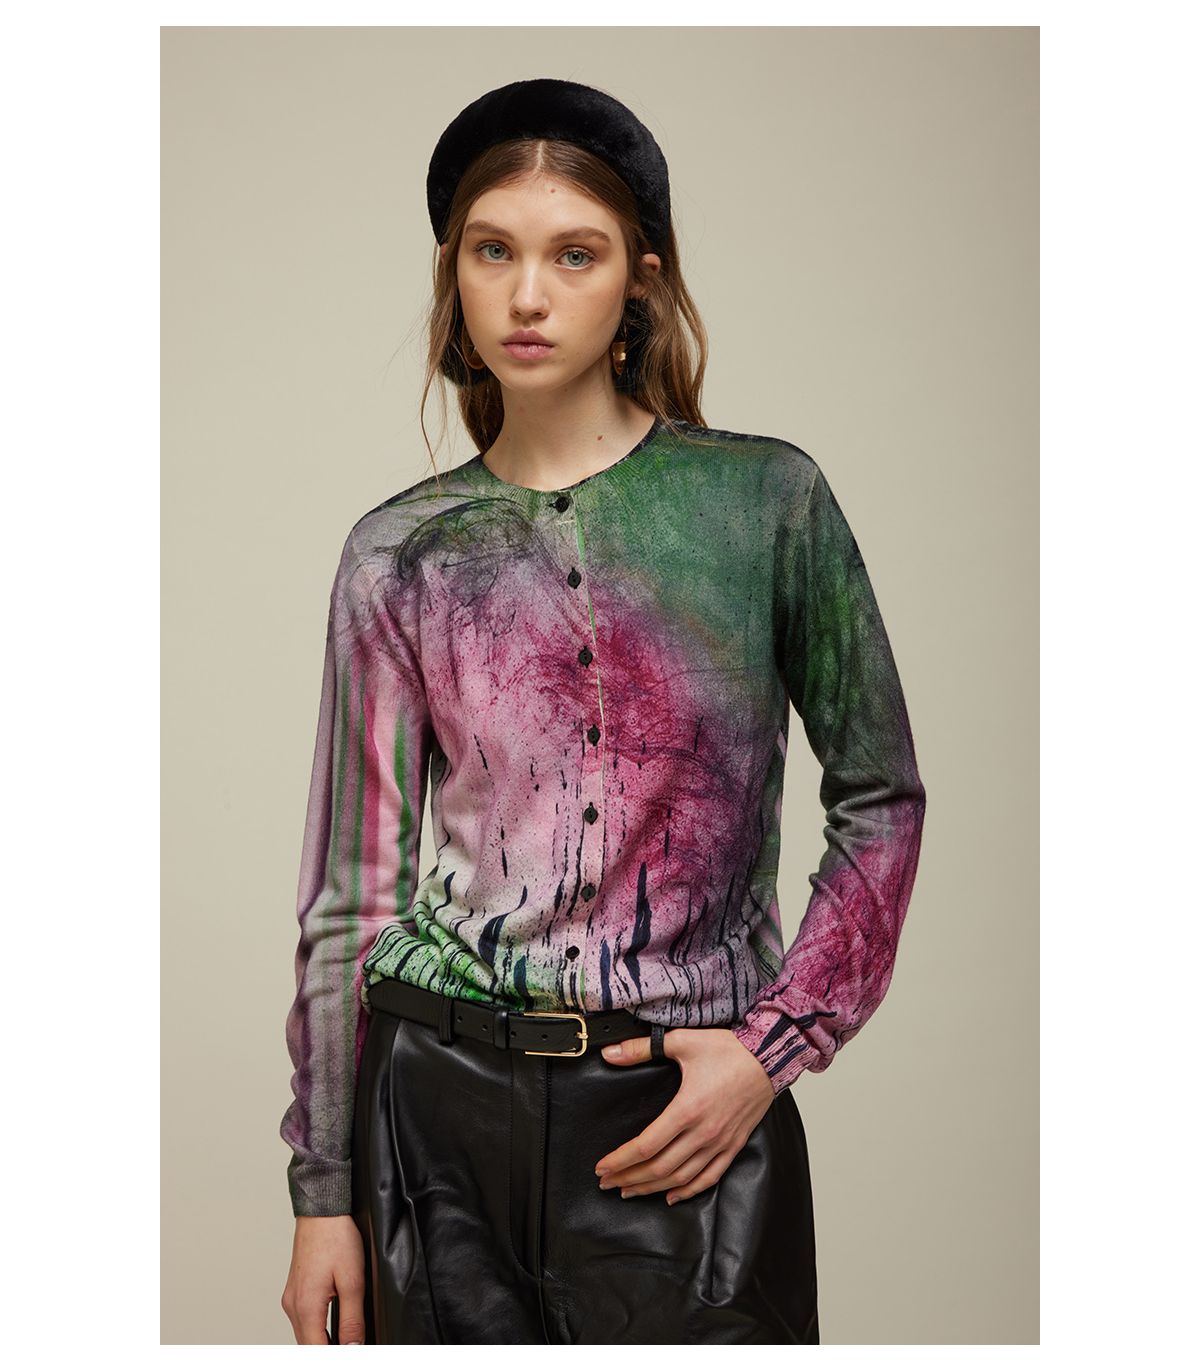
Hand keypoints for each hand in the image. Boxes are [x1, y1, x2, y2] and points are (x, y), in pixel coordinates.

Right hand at [281, 1214, 366, 1343]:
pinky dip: (317, 1329)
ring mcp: (292, 1297)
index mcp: (306, 1306)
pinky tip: (331, 1327)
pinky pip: (303, 1319)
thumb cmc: (336, 1237)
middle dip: (328, 1351)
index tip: (351, 1353)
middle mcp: (293, 1305)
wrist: (322, 1211)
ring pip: (304, 1334)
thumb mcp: (353, 1280)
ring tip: (345, 1343)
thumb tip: (353, 1346)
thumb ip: (352, 1318)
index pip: (316, 1351)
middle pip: (308, 1346)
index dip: (334, 1357)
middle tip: (351, 1347)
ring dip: (321, 1342)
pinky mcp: (295, 1290)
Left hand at [593, 1027, 776, 1203]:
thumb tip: (610, 1054)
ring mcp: (720, 1142)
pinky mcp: (733, 1145)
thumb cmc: (729, 1049)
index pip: (646, 1145)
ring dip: (652, 1188)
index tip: (602, 1167)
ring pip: (681, 1177)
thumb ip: (642, 1049)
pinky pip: (709, 1177)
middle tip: (608, 1183)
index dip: (621, 1160)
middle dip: (629, 1178)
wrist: (770, 1056)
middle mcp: (703, 1132)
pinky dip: (688, 1190)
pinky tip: (672, 1195)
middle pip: (659, 1167)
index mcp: (687, 1109)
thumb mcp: (682, 1041)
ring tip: (630, 1191)